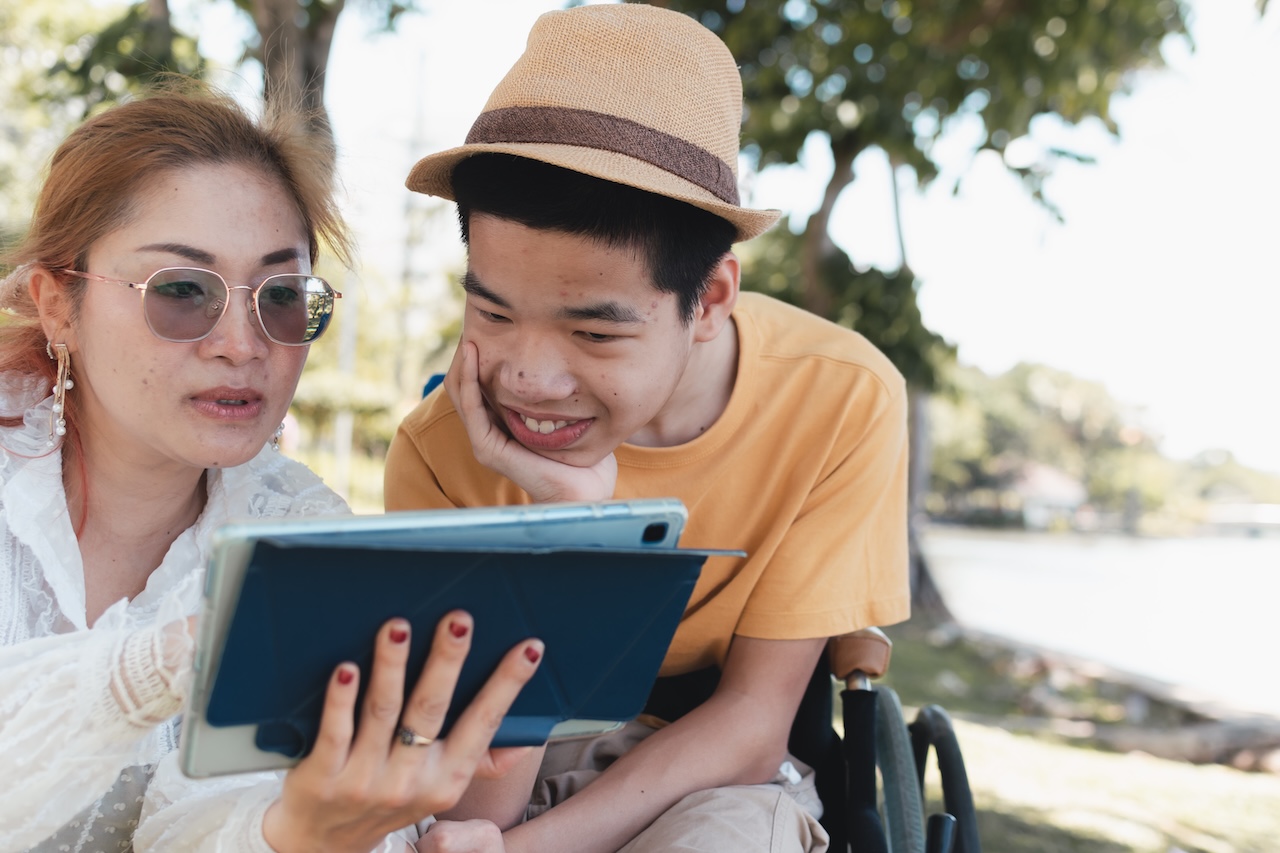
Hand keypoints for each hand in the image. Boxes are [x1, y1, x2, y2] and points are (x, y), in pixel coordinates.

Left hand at [262, 613, 542, 852]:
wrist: (323, 843)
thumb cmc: (387, 799)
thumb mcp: (439, 789)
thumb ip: (480, 762)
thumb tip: (526, 743)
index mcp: (447, 779)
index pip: (484, 723)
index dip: (508, 685)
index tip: (529, 648)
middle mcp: (409, 781)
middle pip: (431, 710)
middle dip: (447, 662)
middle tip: (458, 621)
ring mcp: (364, 780)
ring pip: (383, 712)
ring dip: (392, 666)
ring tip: (399, 627)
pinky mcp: (322, 778)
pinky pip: (334, 733)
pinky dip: (341, 700)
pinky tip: (347, 669)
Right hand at [445, 340, 616, 501]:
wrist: (585, 490)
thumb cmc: (583, 456)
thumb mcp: (569, 412)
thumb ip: (560, 392)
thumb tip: (573, 356)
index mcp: (503, 423)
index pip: (478, 383)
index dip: (479, 357)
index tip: (488, 327)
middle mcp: (489, 431)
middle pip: (463, 385)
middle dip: (466, 355)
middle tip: (474, 324)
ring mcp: (486, 441)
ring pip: (460, 393)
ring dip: (463, 364)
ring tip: (470, 336)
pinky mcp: (488, 449)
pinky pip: (472, 409)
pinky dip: (470, 382)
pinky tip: (474, 358)